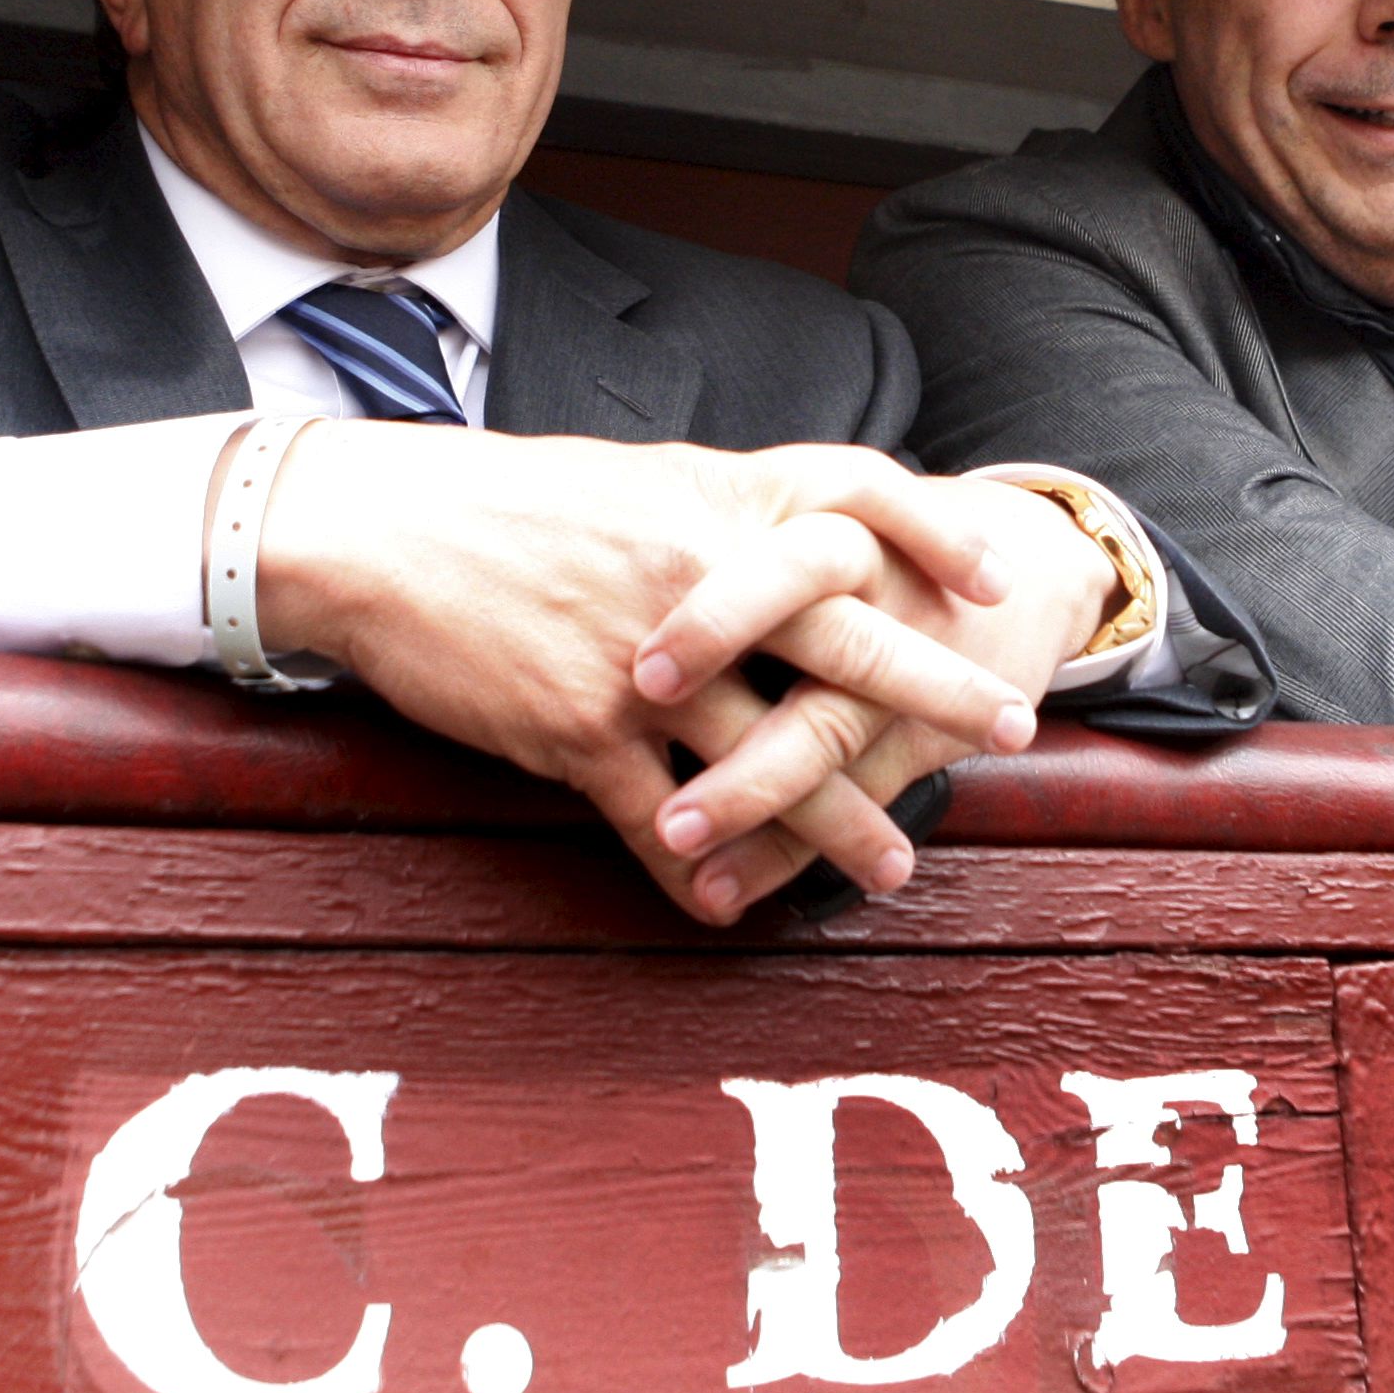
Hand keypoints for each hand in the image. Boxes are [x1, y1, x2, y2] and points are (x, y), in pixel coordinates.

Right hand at [252, 424, 1040, 921]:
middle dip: (937, 691)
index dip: (936, 532)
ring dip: (842, 822)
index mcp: (715, 504)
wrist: (379, 533)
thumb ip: (720, 510)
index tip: (998, 577)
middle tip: (1014, 727)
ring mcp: (646, 664)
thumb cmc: (504, 504)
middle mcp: (700, 580)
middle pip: (848, 639)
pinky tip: (735, 912)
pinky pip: (659, 823)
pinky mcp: (583, 734)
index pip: (858, 498)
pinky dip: (703, 876)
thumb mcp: (632, 481)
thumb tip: (791, 527)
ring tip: (897, 866)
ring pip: (772, 756)